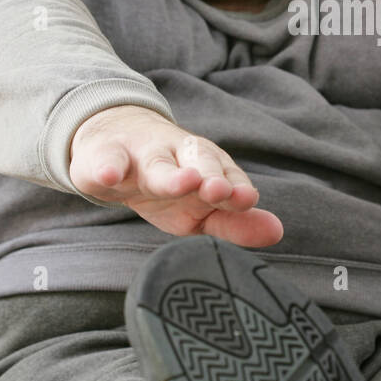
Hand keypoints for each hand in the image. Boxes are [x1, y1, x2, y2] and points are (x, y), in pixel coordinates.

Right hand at [69, 104, 283, 245]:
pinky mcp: (104, 157)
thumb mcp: (198, 207)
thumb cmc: (164, 183)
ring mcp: (140, 154)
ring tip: (185, 182)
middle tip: (219, 190)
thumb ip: (234, 222)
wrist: (110, 147)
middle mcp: (177, 155)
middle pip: (198, 161)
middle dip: (210, 175)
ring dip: (171, 174)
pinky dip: (106, 168)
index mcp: (204, 166)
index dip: (235, 189)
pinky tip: (108, 176)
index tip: (246, 199)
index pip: (226, 175)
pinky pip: (106, 161)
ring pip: (157, 163)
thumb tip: (276, 232)